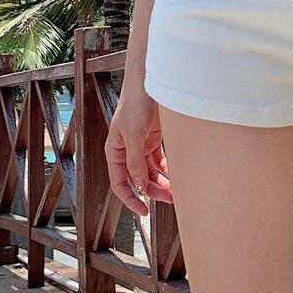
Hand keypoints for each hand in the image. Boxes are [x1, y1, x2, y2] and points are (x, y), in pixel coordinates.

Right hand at [104, 88, 173, 215]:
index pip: (119, 182)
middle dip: (153, 191)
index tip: (144, 211)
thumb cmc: (136, 102)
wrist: (151, 80)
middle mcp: (126, 151)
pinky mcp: (154, 139)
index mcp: (114, 151)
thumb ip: (135, 160)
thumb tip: (139, 185)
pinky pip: (160, 160)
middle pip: (138, 179)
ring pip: (151, 172)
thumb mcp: (134, 133)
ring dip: (162, 182)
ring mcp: (141, 145)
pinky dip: (168, 169)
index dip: (131, 198)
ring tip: (177, 192)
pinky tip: (178, 176)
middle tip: (170, 199)